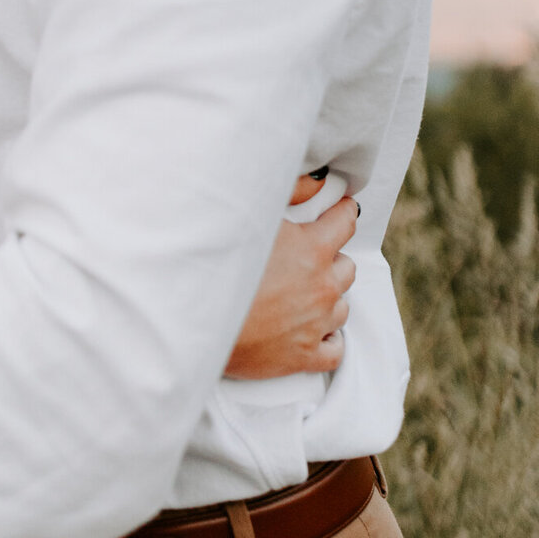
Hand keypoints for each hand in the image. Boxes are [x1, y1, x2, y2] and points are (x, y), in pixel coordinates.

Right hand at [223, 191, 357, 379]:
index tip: (337, 211)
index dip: (341, 213)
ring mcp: (316, 324)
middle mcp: (322, 286)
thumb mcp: (252, 211)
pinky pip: (335, 351)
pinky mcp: (304, 356)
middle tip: (302, 257)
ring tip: (299, 293)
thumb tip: (322, 181)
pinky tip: (312, 330)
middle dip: (330, 260)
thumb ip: (292, 189)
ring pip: (342, 307)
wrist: (191, 316)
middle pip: (347, 267)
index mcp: (313, 248)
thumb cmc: (217, 258)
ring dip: (327, 298)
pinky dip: (328, 339)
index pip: (345, 223)